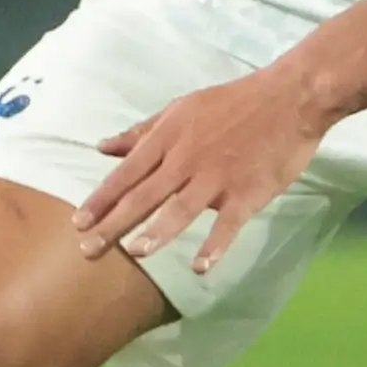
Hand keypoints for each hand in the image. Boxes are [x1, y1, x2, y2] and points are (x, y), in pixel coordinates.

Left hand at [76, 63, 340, 272]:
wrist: (289, 98)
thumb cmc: (232, 104)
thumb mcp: (181, 109)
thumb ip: (142, 132)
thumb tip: (102, 146)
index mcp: (169, 138)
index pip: (127, 173)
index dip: (101, 199)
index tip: (77, 222)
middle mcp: (187, 159)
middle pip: (144, 196)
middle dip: (114, 224)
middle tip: (88, 250)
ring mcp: (218, 177)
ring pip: (181, 208)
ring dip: (158, 232)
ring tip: (135, 252)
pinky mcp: (248, 193)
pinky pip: (228, 224)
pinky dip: (215, 246)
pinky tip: (200, 268)